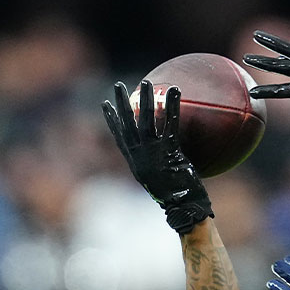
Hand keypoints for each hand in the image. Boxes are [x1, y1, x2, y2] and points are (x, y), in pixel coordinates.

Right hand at [101, 80, 212, 234]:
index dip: (111, 121)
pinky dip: (172, 106)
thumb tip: (170, 157)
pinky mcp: (168, 151)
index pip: (119, 138)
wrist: (184, 208)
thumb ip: (161, 165)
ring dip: (145, 98)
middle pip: (127, 124)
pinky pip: (170, 123)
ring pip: (145, 120)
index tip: (105, 105)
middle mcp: (140, 156)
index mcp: (136, 163)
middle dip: (121, 103)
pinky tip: (175, 91)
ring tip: (146, 82)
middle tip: (118, 85)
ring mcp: (153, 152)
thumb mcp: (164, 180)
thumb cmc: (179, 198)